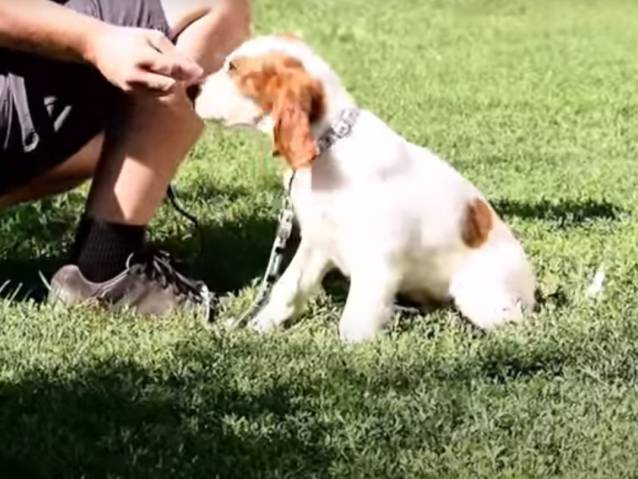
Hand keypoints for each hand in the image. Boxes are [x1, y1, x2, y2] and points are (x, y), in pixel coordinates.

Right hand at [85, 25, 203, 94]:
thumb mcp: (152, 37)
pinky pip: (155, 98)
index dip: (188, 72)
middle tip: (195, 83)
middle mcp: (137, 76)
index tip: (202, 74)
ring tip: (184, 85)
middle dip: (184, 86)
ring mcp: (133, 88)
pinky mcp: (132, 95)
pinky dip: (166, 95)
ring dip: (176, 93)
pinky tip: (171, 89)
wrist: (99, 49)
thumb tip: (194, 69)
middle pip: (168, 87)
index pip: (170, 68)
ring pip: (163, 96)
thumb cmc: (130, 39)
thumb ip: (172, 52)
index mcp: (143, 58)